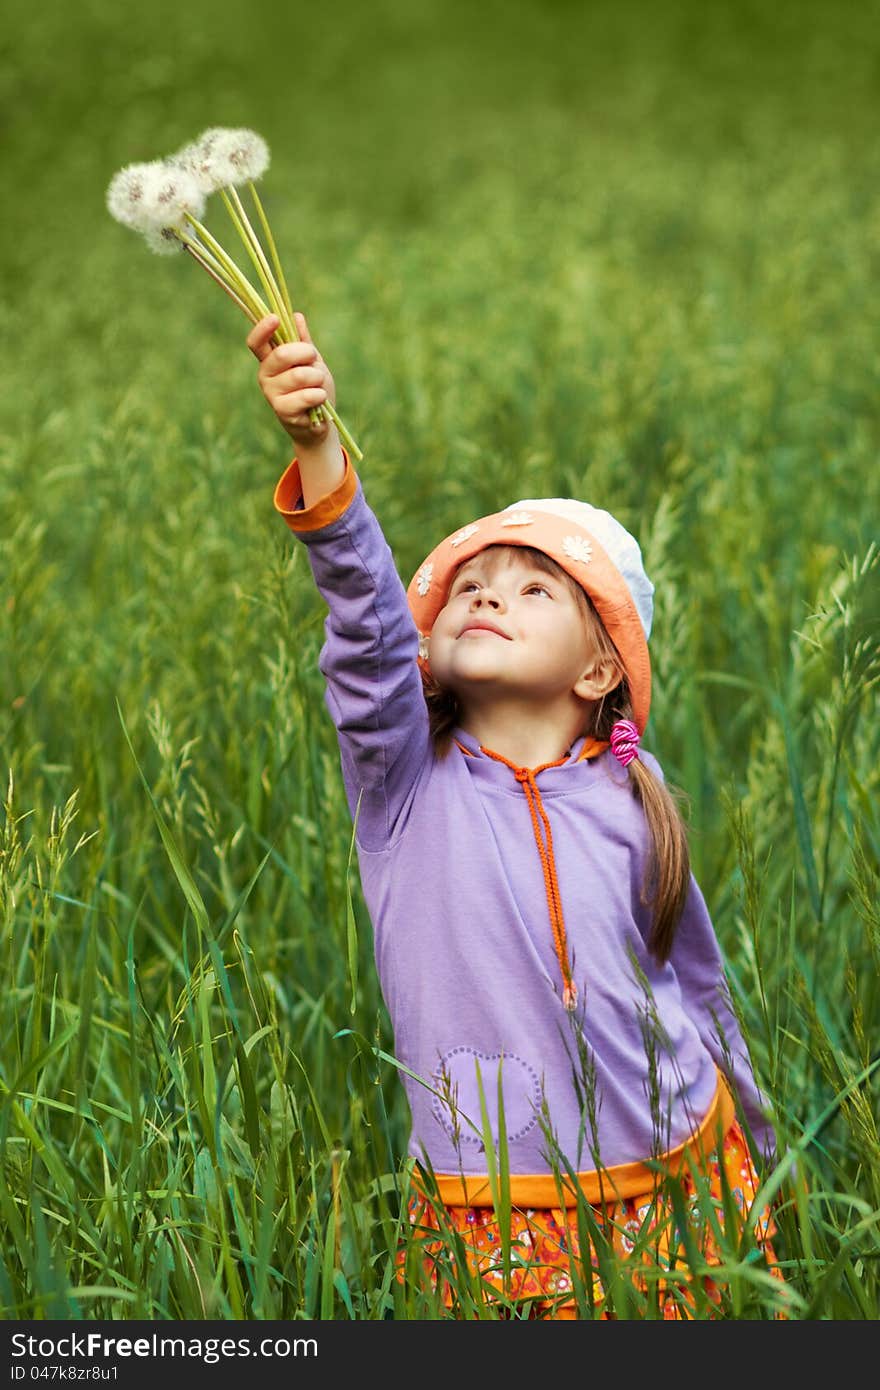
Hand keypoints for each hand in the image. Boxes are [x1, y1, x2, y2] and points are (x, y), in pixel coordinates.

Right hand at [247, 311, 337, 449]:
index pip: (256, 342)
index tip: (275, 318)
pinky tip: (320, 399)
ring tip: (319, 385)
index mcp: (269, 360)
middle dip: (306, 353)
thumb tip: (296, 316)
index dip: (262, 329)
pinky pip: (306, 395)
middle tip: (315, 360)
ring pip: (299, 375)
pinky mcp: (283, 411)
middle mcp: (265, 375)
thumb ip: (303, 341)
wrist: (320, 422)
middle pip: (281, 355)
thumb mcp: (312, 361)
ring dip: (317, 377)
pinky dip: (319, 395)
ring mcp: (272, 394)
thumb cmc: (314, 388)